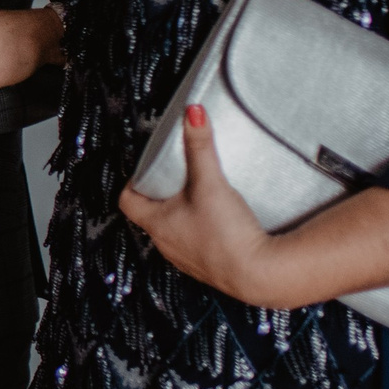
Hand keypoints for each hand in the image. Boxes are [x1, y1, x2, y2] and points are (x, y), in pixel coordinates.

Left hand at [118, 106, 281, 302]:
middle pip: (151, 215)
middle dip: (161, 195)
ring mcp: (187, 260)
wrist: (259, 274)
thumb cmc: (227, 234)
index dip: (133, 183)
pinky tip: (220, 223)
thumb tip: (192, 114)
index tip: (145, 170)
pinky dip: (202, 232)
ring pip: (175, 232)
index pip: (128, 202)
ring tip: (199, 196)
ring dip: (182, 215)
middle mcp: (166, 245)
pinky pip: (197, 246)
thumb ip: (200, 146)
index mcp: (156, 224)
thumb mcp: (210, 183)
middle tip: (175, 177)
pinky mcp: (209, 267)